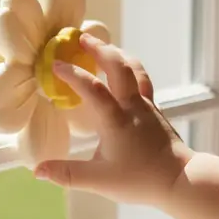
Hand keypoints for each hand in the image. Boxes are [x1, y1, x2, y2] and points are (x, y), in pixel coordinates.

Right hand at [33, 34, 192, 207]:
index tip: (55, 64)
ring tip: (102, 46)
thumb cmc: (140, 181)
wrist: (181, 182)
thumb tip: (37, 171)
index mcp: (116, 120)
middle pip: (118, 66)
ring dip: (116, 53)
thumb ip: (67, 174)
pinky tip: (123, 70)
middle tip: (81, 37)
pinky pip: (142, 79)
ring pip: (134, 69)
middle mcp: (132, 106)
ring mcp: (147, 105)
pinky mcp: (155, 109)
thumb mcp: (99, 181)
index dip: (72, 74)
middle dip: (99, 48)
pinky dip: (129, 68)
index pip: (92, 88)